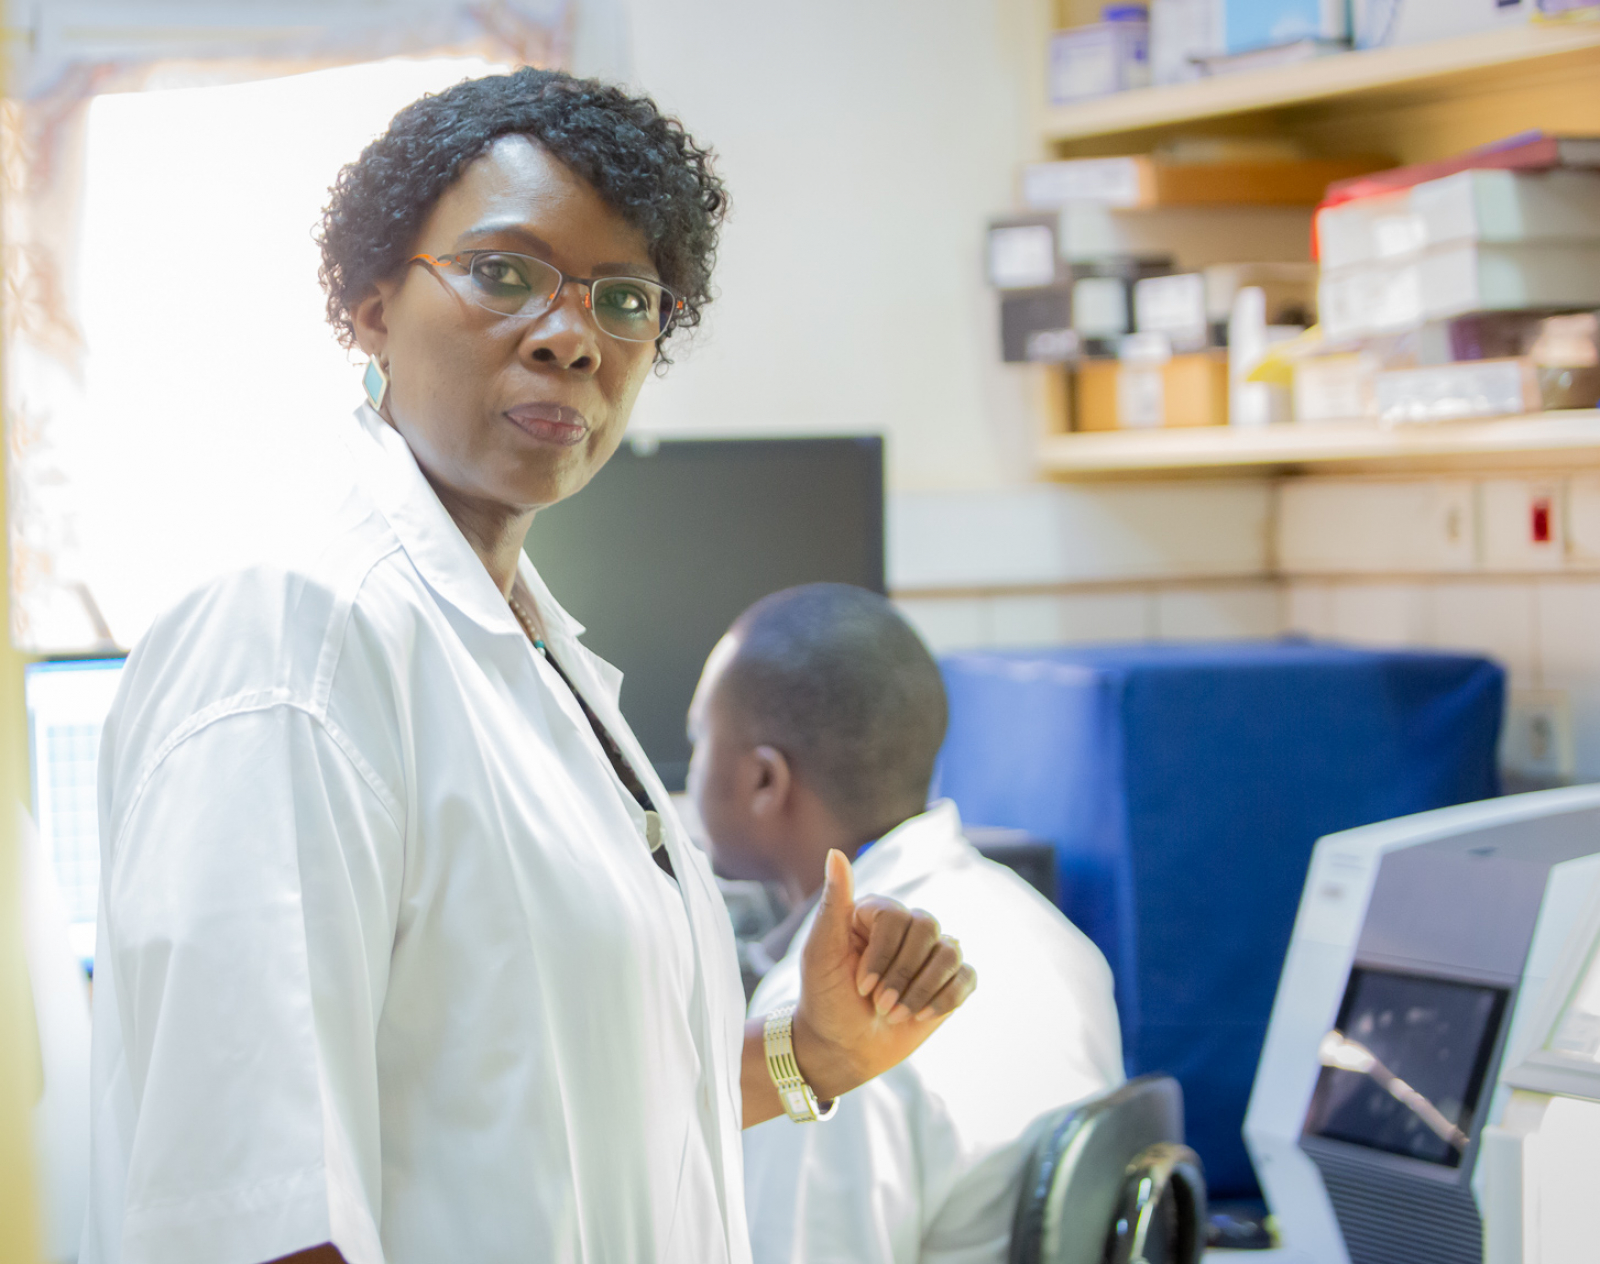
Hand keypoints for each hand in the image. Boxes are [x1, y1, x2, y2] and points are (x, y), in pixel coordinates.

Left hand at [789, 849, 976, 1100]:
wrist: (842, 1047)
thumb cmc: (825, 997)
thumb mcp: (820, 952)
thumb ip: (833, 903)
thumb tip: (835, 853)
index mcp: (876, 912)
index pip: (897, 917)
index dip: (882, 955)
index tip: (860, 986)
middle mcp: (907, 927)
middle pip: (927, 929)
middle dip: (904, 975)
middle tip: (880, 1005)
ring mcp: (930, 953)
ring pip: (951, 952)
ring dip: (923, 990)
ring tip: (896, 1014)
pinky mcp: (949, 981)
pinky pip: (967, 977)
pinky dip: (946, 999)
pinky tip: (920, 1015)